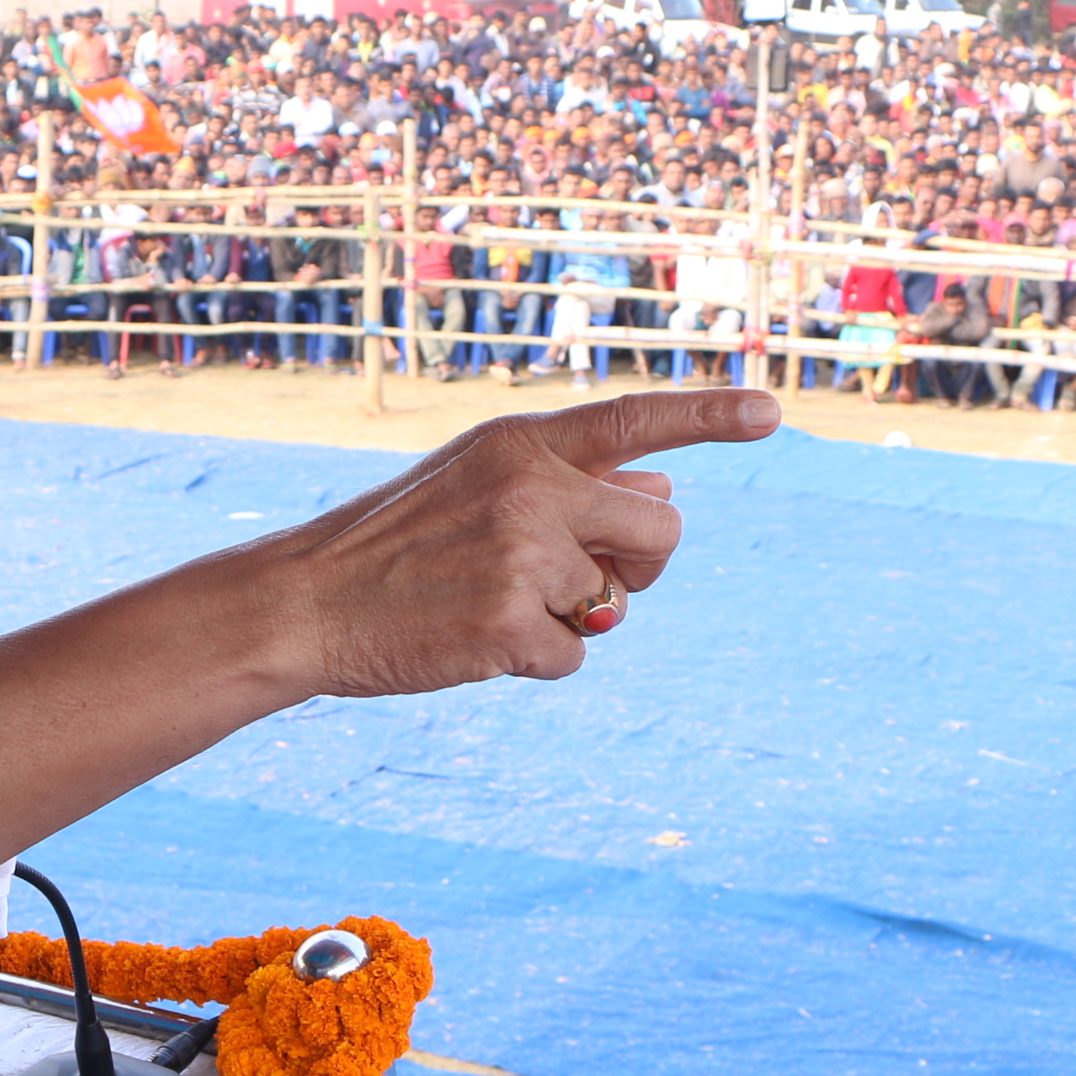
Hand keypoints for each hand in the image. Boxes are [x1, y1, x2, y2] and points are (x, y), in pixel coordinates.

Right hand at [0, 389, 778, 864]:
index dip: (711, 415)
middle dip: (642, 564)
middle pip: (662, 529)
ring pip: (614, 602)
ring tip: (489, 605)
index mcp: (521, 443)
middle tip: (588, 579)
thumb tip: (662, 481)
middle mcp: (531, 488)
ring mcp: (523, 556)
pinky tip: (474, 642)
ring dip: (570, 616)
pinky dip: (533, 662)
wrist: (302, 603)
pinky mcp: (510, 624)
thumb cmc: (390, 546)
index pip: (635, 418)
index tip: (773, 413)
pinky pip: (573, 655)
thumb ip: (563, 482)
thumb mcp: (471, 485)